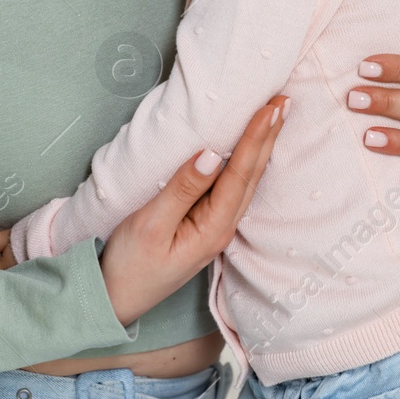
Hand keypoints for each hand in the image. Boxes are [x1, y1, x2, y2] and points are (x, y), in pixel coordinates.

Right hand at [99, 94, 288, 326]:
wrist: (114, 299)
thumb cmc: (129, 264)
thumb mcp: (151, 225)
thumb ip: (183, 189)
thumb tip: (213, 154)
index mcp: (214, 228)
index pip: (240, 174)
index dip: (256, 138)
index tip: (271, 107)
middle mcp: (223, 228)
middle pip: (252, 175)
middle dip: (269, 136)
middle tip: (285, 100)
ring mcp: (216, 228)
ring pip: (246, 181)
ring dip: (262, 147)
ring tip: (276, 116)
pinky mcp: (205, 225)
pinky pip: (233, 188)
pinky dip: (245, 162)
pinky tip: (250, 150)